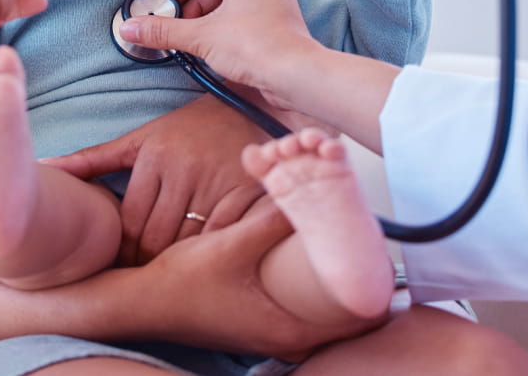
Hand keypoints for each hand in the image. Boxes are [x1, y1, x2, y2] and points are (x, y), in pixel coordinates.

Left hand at [41, 95, 268, 264]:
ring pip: (188, 243)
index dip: (122, 253)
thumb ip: (94, 158)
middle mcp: (185, 167)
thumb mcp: (141, 139)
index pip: (130, 223)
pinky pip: (222, 238)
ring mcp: (218, 180)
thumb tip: (44, 166)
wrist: (250, 105)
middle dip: (146, 264)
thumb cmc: (188, 129)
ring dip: (177, 264)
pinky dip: (211, 254)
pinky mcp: (248, 190)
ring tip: (170, 275)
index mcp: (155, 155)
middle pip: (157, 238)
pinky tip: (205, 260)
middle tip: (143, 279)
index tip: (122, 266)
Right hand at [120, 0, 323, 98]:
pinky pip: (239, 6)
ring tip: (178, 27)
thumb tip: (130, 28)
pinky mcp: (276, 15)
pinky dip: (217, 16)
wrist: (298, 75)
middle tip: (159, 9)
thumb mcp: (202, 36)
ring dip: (198, 7)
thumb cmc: (257, 47)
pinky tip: (201, 36)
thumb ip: (163, 29)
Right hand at [125, 205, 377, 356]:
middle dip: (361, 286)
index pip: (357, 320)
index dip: (377, 292)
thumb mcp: (230, 245)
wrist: (141, 305)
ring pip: (326, 317)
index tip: (386, 263)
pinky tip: (314, 265)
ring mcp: (274, 336)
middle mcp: (286, 339)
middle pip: (346, 320)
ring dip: (338, 287)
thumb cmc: (183, 283)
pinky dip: (316, 294)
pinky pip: (305, 312)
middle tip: (373, 251)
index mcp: (288, 328)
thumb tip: (305, 187)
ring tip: (351, 254)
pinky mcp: (262, 325)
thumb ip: (270, 219)